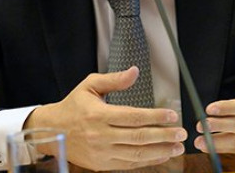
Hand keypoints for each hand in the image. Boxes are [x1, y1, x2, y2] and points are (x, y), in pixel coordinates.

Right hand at [25, 66, 187, 170]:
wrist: (52, 130)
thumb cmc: (73, 106)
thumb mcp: (89, 85)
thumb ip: (114, 80)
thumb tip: (134, 72)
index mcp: (98, 115)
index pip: (133, 117)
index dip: (155, 116)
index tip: (172, 115)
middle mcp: (100, 135)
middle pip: (138, 137)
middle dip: (164, 135)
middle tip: (182, 133)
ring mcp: (101, 153)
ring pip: (136, 154)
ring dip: (160, 151)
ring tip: (177, 146)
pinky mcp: (102, 164)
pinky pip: (129, 164)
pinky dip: (148, 161)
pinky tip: (161, 155)